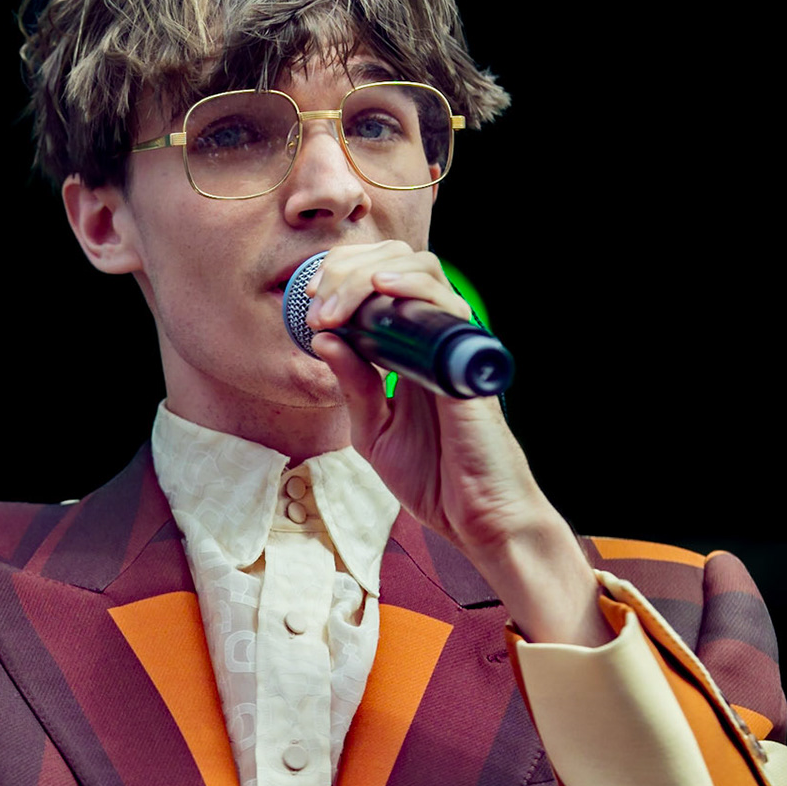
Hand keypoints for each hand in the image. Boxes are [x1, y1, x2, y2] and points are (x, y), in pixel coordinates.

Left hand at [305, 243, 610, 643]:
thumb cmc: (433, 478)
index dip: (342, 278)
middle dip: (348, 270)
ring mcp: (453, 347)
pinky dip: (413, 288)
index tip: (310, 302)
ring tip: (337, 300)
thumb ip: (352, 386)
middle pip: (397, 265)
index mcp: (409, 352)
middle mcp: (433, 341)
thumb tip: (325, 339)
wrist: (475, 520)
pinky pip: (447, 307)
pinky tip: (382, 290)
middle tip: (318, 302)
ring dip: (370, 275)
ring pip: (423, 271)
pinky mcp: (468, 362)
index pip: (379, 285)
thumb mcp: (373, 431)